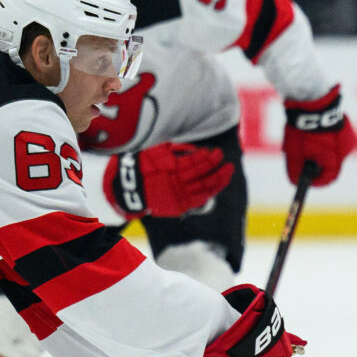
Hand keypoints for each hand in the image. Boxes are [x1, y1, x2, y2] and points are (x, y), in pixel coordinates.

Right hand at [107, 139, 236, 217]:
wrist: (128, 187)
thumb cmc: (143, 164)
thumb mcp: (158, 151)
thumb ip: (179, 149)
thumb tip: (198, 150)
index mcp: (173, 168)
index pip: (199, 162)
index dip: (211, 157)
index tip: (217, 152)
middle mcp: (178, 184)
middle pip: (206, 177)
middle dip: (219, 170)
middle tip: (229, 164)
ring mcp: (179, 197)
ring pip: (205, 190)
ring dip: (219, 182)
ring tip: (227, 174)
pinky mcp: (178, 207)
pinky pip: (198, 201)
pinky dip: (208, 194)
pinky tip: (214, 187)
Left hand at [282, 85, 356, 187]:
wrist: (312, 100)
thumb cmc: (303, 128)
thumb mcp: (293, 152)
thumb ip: (295, 170)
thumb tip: (295, 181)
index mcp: (335, 158)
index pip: (330, 177)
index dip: (317, 181)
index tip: (307, 179)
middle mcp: (346, 149)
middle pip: (333, 163)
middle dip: (318, 162)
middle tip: (303, 157)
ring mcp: (348, 136)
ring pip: (335, 150)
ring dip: (323, 149)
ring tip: (307, 139)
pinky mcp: (346, 125)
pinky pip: (337, 137)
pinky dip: (327, 138)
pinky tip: (315, 130)